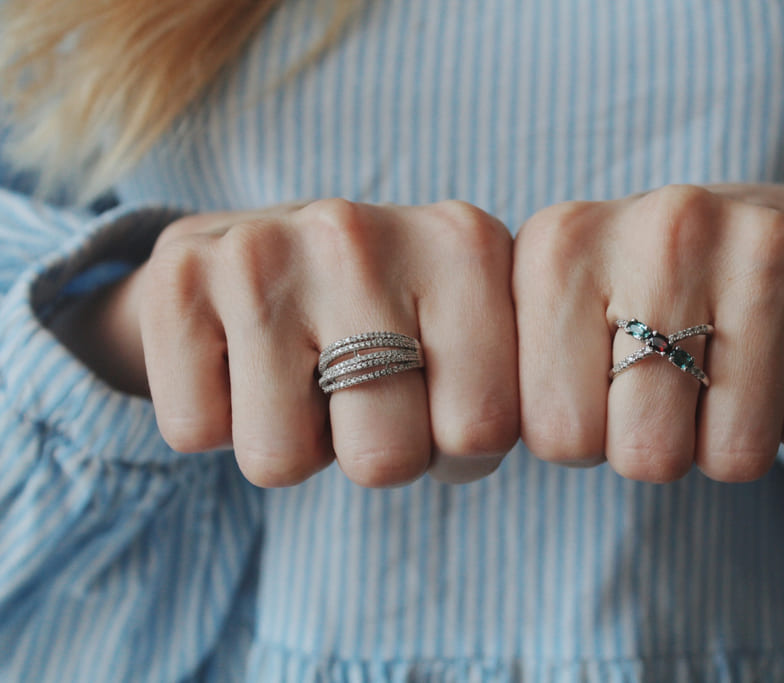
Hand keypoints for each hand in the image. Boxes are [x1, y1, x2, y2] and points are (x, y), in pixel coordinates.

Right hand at [57, 200, 518, 486]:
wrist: (247, 251)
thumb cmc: (379, 312)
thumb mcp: (465, 325)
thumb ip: (507, 382)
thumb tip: (528, 446)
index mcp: (464, 242)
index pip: (484, 431)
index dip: (456, 448)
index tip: (436, 403)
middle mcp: (363, 231)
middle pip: (386, 460)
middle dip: (371, 451)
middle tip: (355, 393)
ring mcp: (263, 249)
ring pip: (282, 461)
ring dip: (290, 441)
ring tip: (295, 373)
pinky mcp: (178, 276)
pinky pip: (198, 432)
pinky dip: (214, 420)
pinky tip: (233, 359)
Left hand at [513, 184, 783, 482]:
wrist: (776, 230)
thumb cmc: (642, 298)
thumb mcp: (555, 319)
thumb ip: (504, 377)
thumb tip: (468, 443)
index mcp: (561, 244)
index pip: (557, 437)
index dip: (584, 438)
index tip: (599, 390)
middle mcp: (661, 223)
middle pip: (646, 455)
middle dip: (658, 447)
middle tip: (669, 388)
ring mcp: (760, 238)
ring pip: (736, 454)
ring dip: (729, 440)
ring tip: (725, 373)